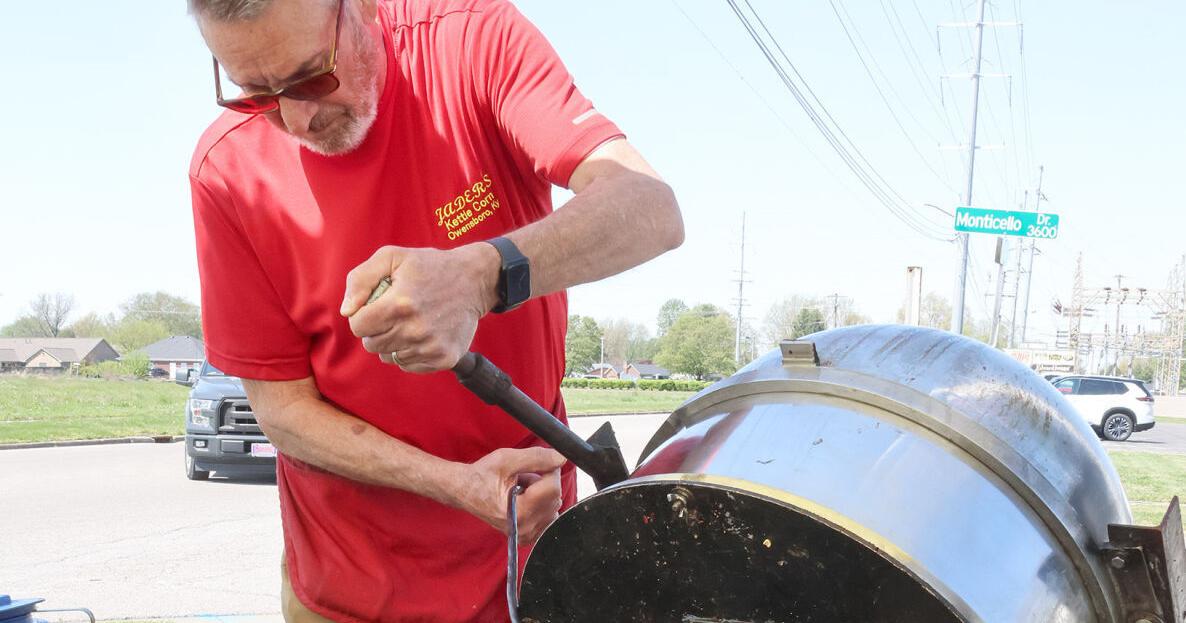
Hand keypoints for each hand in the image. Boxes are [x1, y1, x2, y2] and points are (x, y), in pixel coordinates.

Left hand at [340, 244, 498, 371]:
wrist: (474, 280)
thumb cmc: (429, 266)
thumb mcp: (392, 257)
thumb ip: (360, 279)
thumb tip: (347, 311)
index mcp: (400, 304)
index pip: (359, 326)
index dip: (362, 316)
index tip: (376, 306)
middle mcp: (416, 330)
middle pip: (372, 345)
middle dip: (376, 329)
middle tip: (394, 313)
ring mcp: (432, 347)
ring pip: (390, 356)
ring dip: (393, 342)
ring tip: (410, 322)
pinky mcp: (445, 358)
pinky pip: (409, 365)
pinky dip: (410, 352)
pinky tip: (423, 333)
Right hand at [462, 447, 564, 543]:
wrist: (463, 491)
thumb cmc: (480, 476)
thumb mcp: (506, 459)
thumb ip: (536, 458)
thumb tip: (561, 457)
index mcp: (520, 512)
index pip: (554, 487)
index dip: (550, 469)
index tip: (538, 463)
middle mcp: (525, 528)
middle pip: (555, 498)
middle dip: (544, 481)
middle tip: (522, 476)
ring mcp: (526, 534)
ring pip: (553, 507)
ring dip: (542, 493)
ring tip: (520, 488)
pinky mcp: (526, 536)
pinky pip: (547, 517)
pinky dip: (539, 505)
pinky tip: (522, 499)